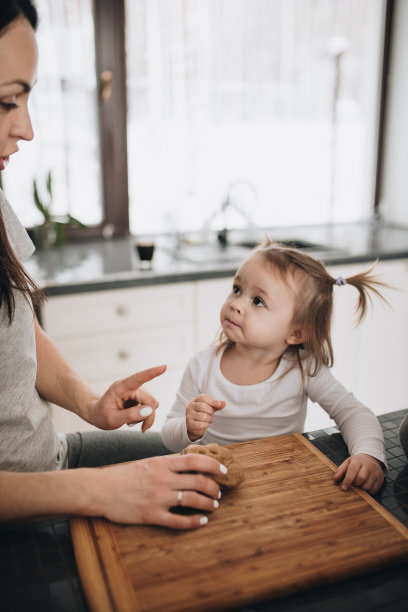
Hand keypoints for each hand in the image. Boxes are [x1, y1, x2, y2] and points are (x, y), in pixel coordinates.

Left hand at [83, 365, 166, 431]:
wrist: (96, 413)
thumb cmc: (101, 415)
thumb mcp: (112, 420)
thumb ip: (130, 415)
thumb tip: (149, 410)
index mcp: (120, 388)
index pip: (138, 378)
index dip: (152, 373)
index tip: (163, 367)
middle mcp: (129, 386)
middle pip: (149, 400)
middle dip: (149, 416)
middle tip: (143, 429)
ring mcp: (135, 391)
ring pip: (151, 404)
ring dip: (145, 415)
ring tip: (130, 421)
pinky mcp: (139, 396)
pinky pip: (149, 406)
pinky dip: (144, 415)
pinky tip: (133, 417)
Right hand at [92, 453, 225, 528]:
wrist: (101, 489)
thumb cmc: (124, 475)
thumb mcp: (147, 463)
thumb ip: (167, 465)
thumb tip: (189, 465)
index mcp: (162, 463)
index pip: (194, 460)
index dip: (213, 464)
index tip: (223, 470)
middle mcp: (163, 479)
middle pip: (198, 481)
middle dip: (213, 488)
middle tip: (218, 492)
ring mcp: (158, 497)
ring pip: (192, 500)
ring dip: (207, 503)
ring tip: (213, 505)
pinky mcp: (151, 515)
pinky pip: (178, 520)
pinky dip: (194, 521)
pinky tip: (201, 521)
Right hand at [186, 394, 225, 440]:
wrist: (194, 426)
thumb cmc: (203, 413)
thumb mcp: (210, 407)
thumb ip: (217, 405)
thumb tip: (224, 403)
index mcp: (195, 400)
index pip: (203, 398)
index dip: (213, 401)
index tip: (219, 405)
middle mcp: (190, 406)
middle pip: (202, 406)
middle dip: (210, 411)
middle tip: (210, 414)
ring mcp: (189, 415)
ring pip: (203, 416)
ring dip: (209, 419)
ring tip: (208, 420)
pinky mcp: (190, 424)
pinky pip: (201, 425)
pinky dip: (206, 425)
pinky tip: (205, 424)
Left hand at [333, 453, 383, 493]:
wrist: (371, 458)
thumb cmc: (357, 462)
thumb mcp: (348, 463)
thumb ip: (341, 470)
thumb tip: (335, 479)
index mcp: (358, 460)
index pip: (353, 470)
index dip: (348, 480)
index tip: (343, 488)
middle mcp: (369, 466)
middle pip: (361, 478)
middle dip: (355, 484)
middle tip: (353, 484)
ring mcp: (376, 473)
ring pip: (368, 486)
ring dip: (361, 489)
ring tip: (359, 485)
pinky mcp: (381, 479)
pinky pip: (374, 490)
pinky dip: (368, 491)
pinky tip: (365, 486)